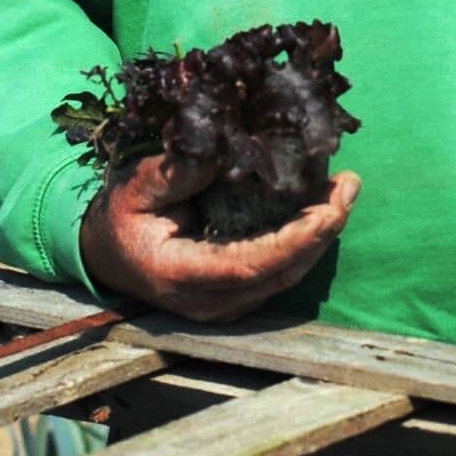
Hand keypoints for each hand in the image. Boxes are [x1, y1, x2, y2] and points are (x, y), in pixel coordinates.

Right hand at [80, 153, 359, 322]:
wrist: (107, 252)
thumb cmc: (121, 216)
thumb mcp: (137, 185)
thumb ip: (179, 172)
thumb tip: (227, 152)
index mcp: (180, 275)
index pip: (249, 266)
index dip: (295, 241)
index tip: (329, 209)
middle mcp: (208, 301)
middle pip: (280, 275)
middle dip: (322, 231)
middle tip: (348, 185)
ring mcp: (225, 304)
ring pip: (286, 277)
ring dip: (319, 234)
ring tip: (343, 189)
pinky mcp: (237, 295)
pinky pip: (280, 272)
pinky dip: (305, 240)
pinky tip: (321, 206)